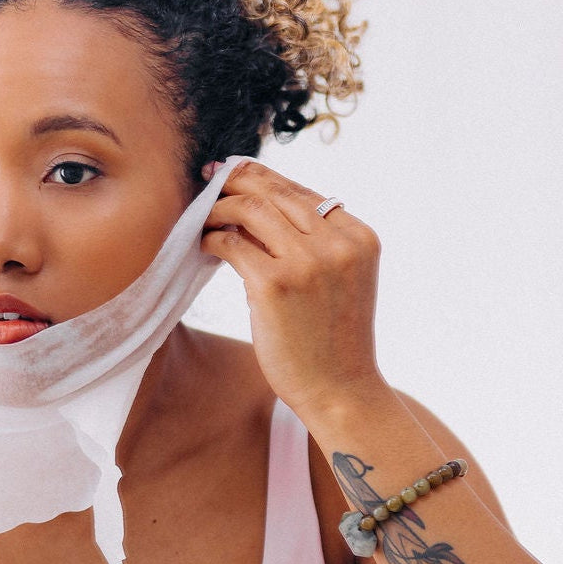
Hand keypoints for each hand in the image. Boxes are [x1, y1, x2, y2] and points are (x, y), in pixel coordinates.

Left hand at [200, 162, 387, 422]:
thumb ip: (312, 243)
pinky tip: (204, 244)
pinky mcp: (274, 284)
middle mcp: (338, 243)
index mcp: (359, 237)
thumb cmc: (332, 340)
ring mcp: (307, 262)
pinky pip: (232, 244)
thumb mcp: (337, 280)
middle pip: (276, 192)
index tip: (234, 172)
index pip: (303, 191)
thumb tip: (252, 208)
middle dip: (236, 180)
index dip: (264, 177)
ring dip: (220, 207)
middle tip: (208, 179)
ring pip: (251, 209)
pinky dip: (212, 238)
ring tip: (203, 216)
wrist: (340, 390)